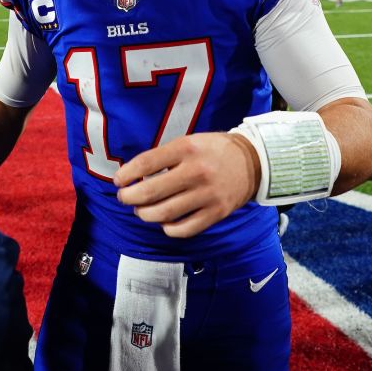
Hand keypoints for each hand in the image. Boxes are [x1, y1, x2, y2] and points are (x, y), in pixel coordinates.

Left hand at [113, 132, 260, 238]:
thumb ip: (163, 157)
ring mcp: (207, 194)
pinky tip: (164, 223)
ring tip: (141, 211)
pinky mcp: (217, 213)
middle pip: (151, 192)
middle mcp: (196, 172)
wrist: (253, 161)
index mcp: (186, 149)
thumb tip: (134, 177)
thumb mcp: (188, 142)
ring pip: (165, 214)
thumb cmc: (213, 151)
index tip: (118, 181)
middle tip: (124, 198)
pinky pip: (185, 228)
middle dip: (129, 198)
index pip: (146, 163)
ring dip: (145, 215)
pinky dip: (169, 229)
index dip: (126, 174)